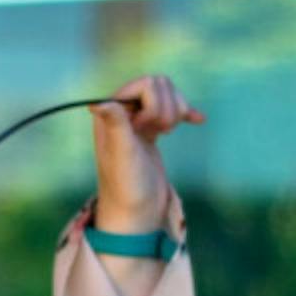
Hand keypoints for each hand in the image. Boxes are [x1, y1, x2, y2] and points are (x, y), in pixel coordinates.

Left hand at [88, 74, 205, 227]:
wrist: (136, 212)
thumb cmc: (126, 185)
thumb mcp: (123, 153)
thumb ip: (115, 124)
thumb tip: (96, 102)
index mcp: (110, 112)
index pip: (144, 84)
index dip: (153, 103)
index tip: (144, 128)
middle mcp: (122, 112)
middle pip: (158, 85)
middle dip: (167, 107)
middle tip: (160, 133)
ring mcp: (139, 121)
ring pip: (167, 95)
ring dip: (175, 112)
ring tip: (166, 134)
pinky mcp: (152, 131)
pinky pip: (172, 110)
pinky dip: (186, 114)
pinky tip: (199, 120)